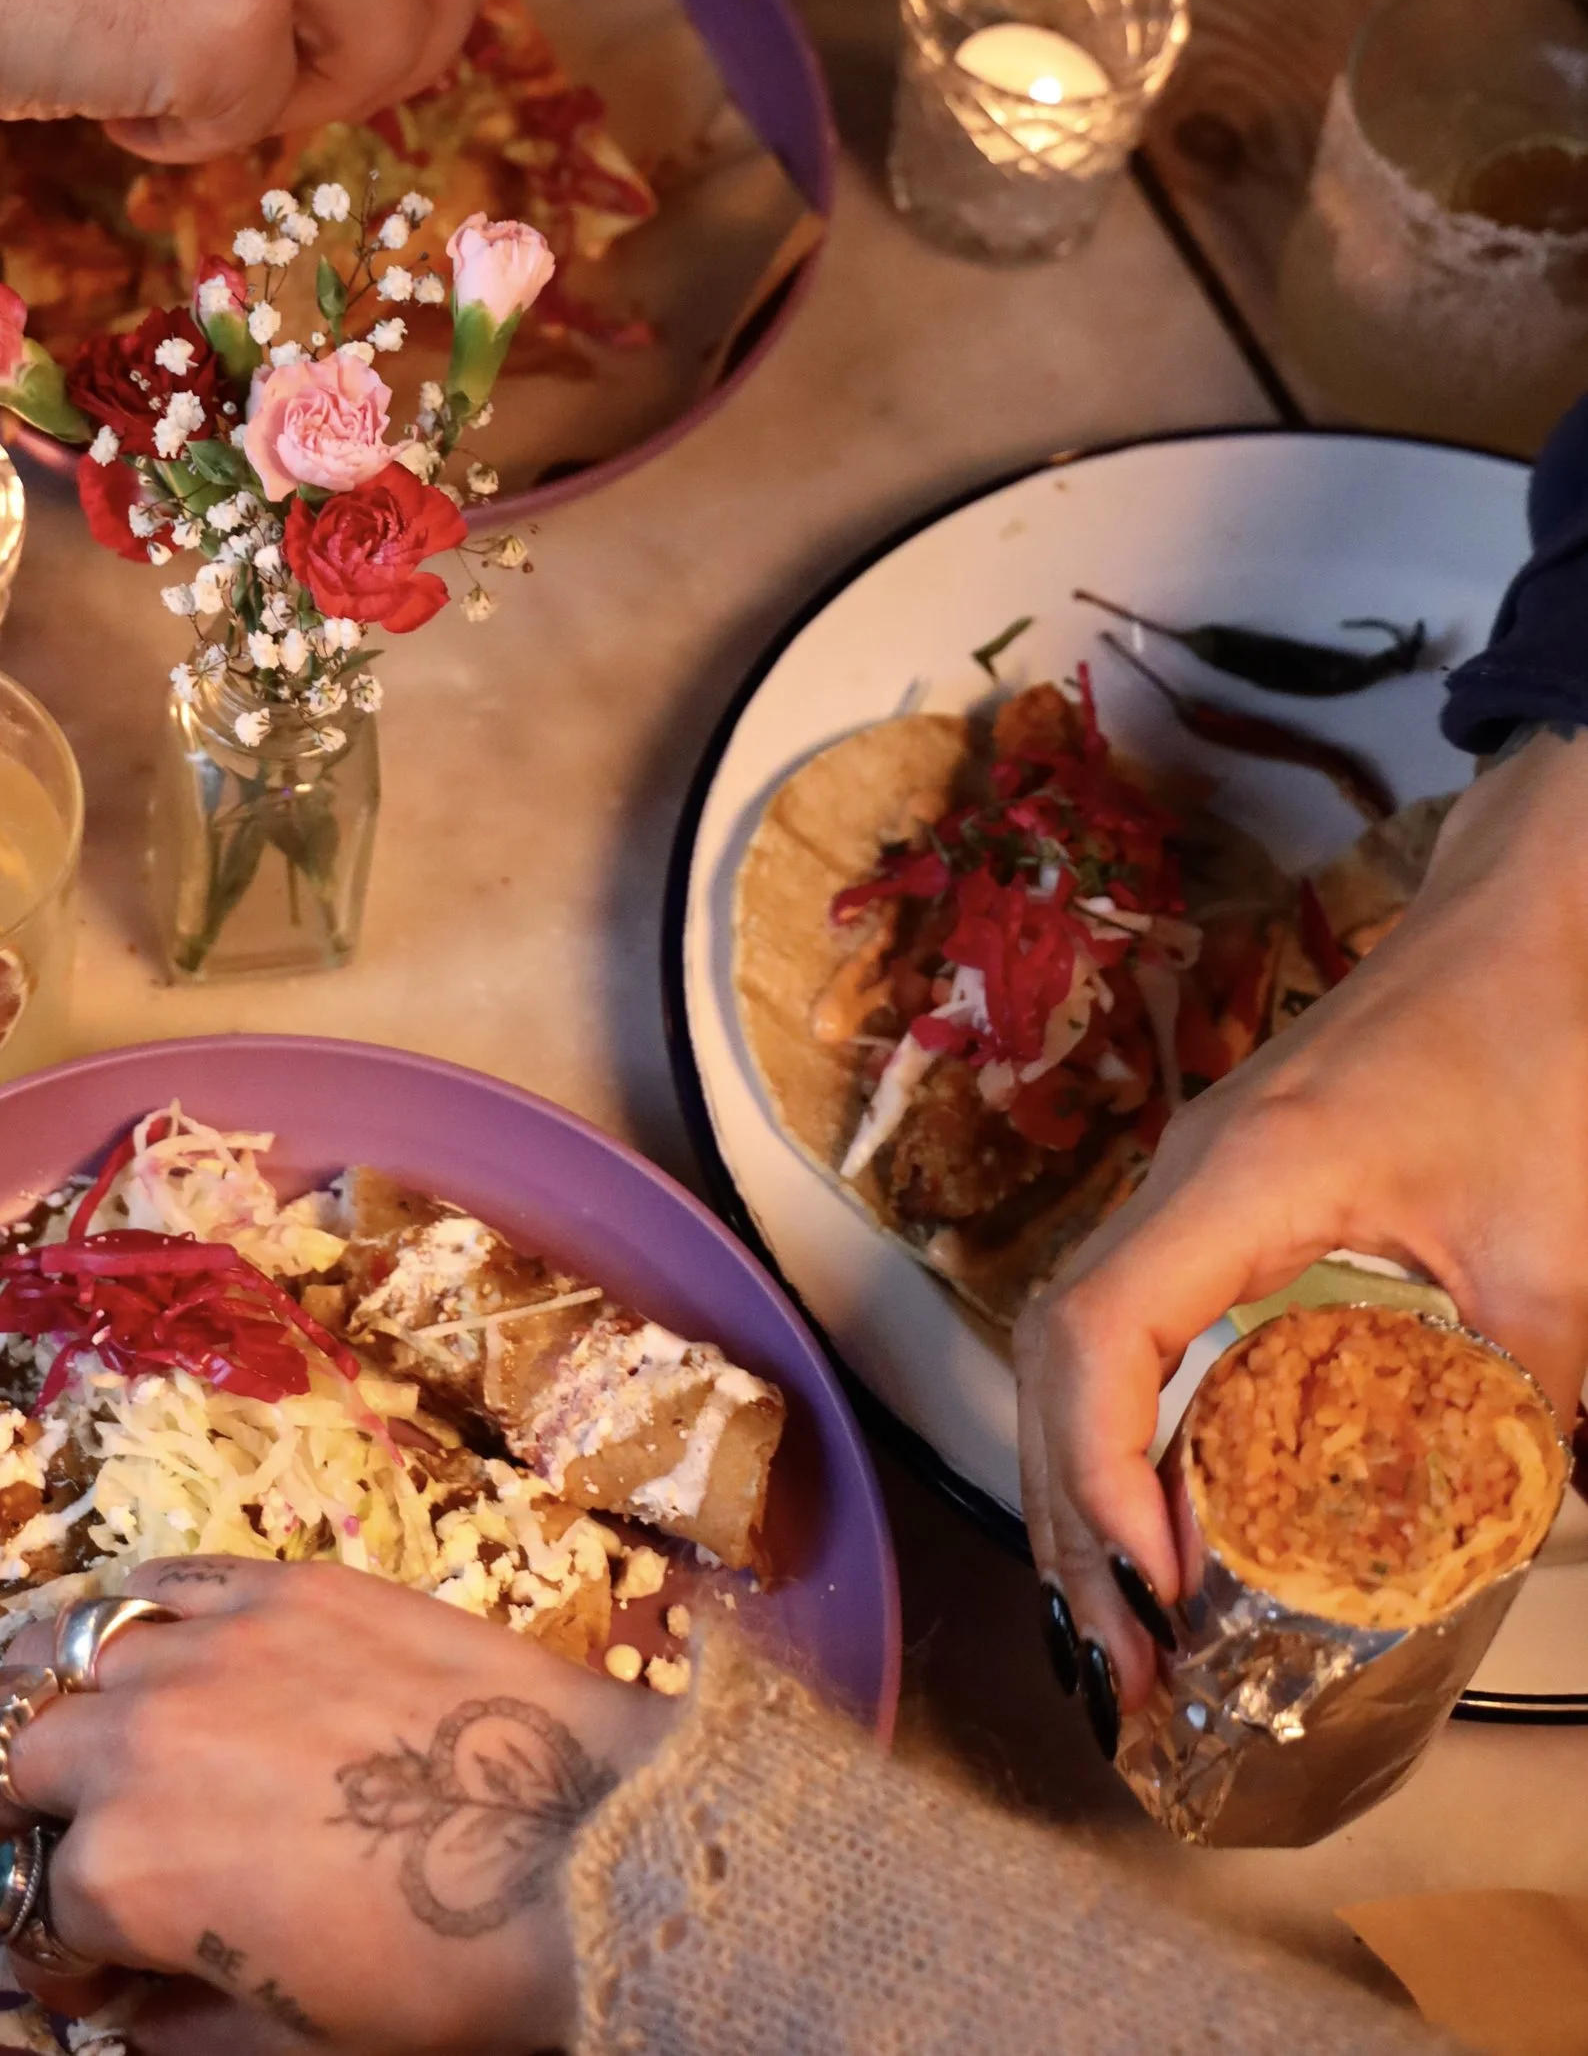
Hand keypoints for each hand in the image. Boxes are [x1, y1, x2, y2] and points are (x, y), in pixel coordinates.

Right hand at [0, 1559, 673, 2054]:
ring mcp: (198, 1646)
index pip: (25, 1912)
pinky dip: (132, 1622)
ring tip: (88, 1733)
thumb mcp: (292, 2047)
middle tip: (57, 1832)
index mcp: (122, 1877)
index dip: (57, 1948)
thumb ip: (177, 2028)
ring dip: (48, 1704)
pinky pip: (151, 1582)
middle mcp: (129, 1745)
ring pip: (47, 1653)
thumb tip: (125, 2008)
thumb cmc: (442, 1979)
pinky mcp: (271, 1581)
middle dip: (2, 1807)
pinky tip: (163, 1655)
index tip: (101, 1961)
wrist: (585, 1845)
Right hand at [1016, 726, 1587, 1709]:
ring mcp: (1192, 1189)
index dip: (1102, 1476)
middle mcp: (1182, 1182)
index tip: (1156, 1597)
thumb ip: (1527, 1395)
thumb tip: (1503, 1541)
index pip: (1099, 1333)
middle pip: (1056, 1358)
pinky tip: (1155, 1522)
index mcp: (1238, 1179)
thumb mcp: (1553, 1244)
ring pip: (1075, 1347)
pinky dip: (1116, 1435)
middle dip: (1069, 1526)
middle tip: (1120, 1677)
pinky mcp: (1224, 1202)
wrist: (1529, 917)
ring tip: (1116, 1636)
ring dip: (1079, 1491)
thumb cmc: (1528, 1039)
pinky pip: (1125, 1327)